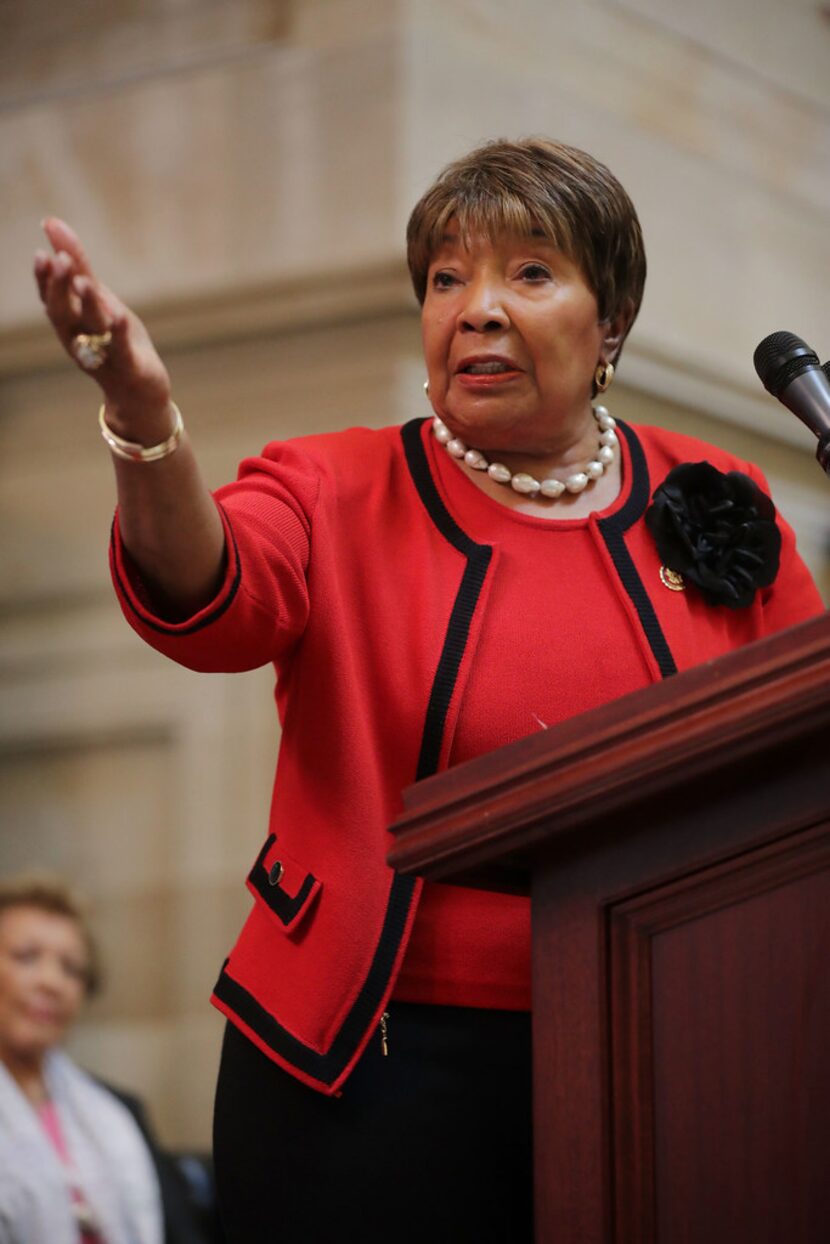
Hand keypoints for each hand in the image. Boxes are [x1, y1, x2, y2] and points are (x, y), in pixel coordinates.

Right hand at [34, 218, 171, 432]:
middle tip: (60, 260)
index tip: (41, 254)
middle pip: (65, 313)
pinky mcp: (130, 368)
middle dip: (60, 288)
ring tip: (84, 282)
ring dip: (87, 305)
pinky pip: (122, 351)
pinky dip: (120, 335)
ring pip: (92, 329)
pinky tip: (120, 316)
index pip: (51, 298)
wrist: (138, 394)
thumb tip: (50, 222)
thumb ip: (78, 266)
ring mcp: (104, 355)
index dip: (44, 279)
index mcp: (71, 322)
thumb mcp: (98, 300)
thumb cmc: (114, 342)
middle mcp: (81, 339)